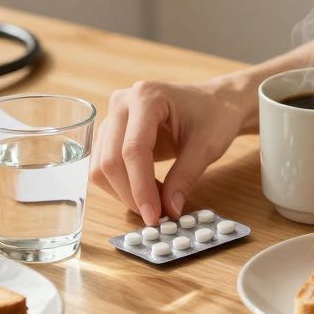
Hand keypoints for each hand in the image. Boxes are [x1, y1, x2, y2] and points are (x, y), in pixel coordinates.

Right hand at [89, 78, 251, 225]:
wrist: (213, 102)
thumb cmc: (213, 116)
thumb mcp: (207, 146)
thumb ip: (185, 176)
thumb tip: (169, 210)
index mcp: (146, 97)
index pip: (133, 149)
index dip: (141, 187)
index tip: (154, 216)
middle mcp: (122, 102)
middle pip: (110, 159)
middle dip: (130, 194)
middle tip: (156, 216)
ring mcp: (112, 116)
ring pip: (100, 165)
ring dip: (123, 192)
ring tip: (155, 201)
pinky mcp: (110, 132)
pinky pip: (103, 164)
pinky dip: (120, 185)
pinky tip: (146, 190)